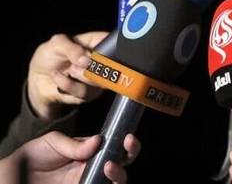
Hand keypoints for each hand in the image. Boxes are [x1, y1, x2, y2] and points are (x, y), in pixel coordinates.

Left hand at [0, 131, 140, 183]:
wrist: (16, 175)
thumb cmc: (34, 156)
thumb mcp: (52, 142)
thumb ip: (73, 144)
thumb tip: (98, 140)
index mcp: (93, 151)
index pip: (117, 146)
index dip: (128, 142)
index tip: (128, 136)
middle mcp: (95, 167)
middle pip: (123, 164)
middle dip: (131, 154)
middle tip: (127, 146)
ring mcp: (89, 182)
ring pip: (117, 182)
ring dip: (119, 174)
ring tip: (108, 167)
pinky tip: (102, 181)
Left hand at [27, 32, 108, 120]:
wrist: (38, 79)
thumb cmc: (50, 56)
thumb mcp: (57, 43)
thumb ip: (72, 48)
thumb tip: (87, 59)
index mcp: (97, 43)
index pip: (114, 43)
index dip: (112, 48)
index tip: (97, 52)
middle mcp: (101, 61)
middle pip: (111, 65)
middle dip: (91, 66)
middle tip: (77, 63)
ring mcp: (98, 78)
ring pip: (99, 81)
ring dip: (79, 76)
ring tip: (68, 70)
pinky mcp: (91, 93)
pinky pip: (85, 92)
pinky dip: (67, 84)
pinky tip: (59, 77)